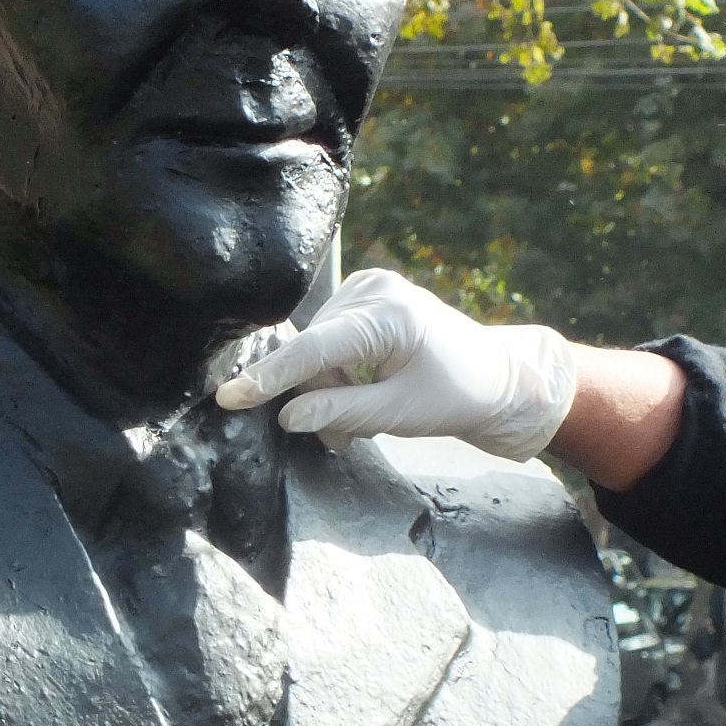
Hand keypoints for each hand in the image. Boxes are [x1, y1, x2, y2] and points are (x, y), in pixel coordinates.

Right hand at [214, 269, 576, 458]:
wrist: (496, 375)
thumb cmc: (456, 395)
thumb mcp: (400, 414)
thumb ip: (342, 413)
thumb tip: (288, 417)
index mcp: (389, 315)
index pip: (315, 350)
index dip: (270, 378)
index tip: (229, 397)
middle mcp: (374, 289)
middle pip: (312, 353)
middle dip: (319, 398)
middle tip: (344, 439)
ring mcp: (368, 287)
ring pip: (316, 349)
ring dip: (328, 389)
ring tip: (362, 417)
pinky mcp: (365, 295)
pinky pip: (328, 339)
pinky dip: (337, 371)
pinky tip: (364, 387)